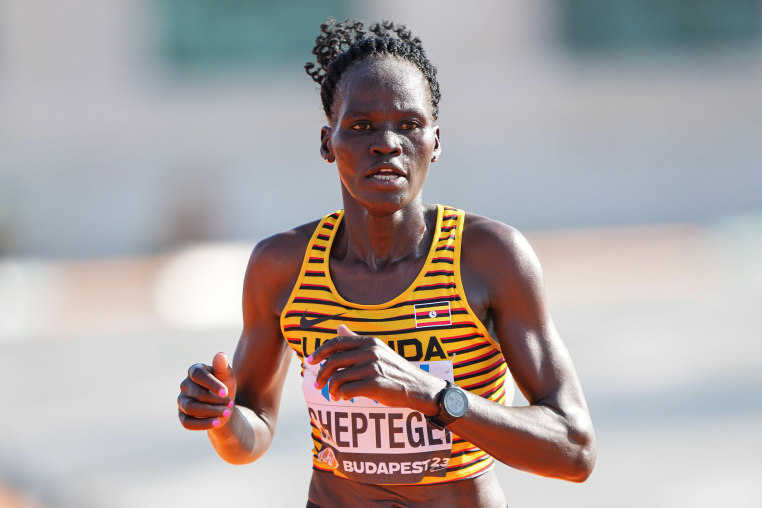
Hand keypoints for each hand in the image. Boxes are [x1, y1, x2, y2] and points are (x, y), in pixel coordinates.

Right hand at [178, 352, 236, 429]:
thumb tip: (221, 354)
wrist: (223, 406)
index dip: (211, 384)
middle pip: (196, 393)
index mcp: (194, 370)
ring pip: (191, 408)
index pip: (198, 375)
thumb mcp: (227, 376)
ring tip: (226, 413)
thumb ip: (222, 367)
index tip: (225, 392)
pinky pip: (187, 423)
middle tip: (230, 404)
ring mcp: (181, 400)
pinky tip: (217, 423)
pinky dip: (203, 424)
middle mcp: (185, 385)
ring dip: (210, 412)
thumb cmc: (225, 386)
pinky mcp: (182, 415)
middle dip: (215, 400)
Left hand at [308, 324, 444, 412]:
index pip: (336, 342)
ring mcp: (372, 367)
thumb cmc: (395, 371)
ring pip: (338, 378)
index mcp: (369, 342)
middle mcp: (370, 352)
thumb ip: (356, 341)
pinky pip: (347, 390)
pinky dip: (342, 395)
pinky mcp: (375, 384)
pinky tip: (345, 398)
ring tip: (335, 395)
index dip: (319, 351)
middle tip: (318, 384)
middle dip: (321, 374)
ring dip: (332, 389)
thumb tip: (338, 327)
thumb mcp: (378, 351)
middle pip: (333, 361)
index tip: (310, 361)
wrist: (418, 388)